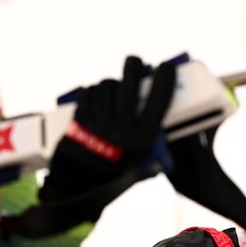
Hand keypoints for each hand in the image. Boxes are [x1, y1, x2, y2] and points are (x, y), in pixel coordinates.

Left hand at [41, 55, 178, 203]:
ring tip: (116, 89)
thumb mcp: (140, 168)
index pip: (159, 101)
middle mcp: (121, 128)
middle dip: (134, 66)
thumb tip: (164, 130)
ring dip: (114, 83)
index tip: (167, 67)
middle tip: (136, 62)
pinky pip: (91, 92)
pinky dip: (96, 91)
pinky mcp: (80, 116)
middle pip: (131, 84)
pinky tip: (99, 98)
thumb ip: (154, 151)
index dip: (165, 80)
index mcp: (141, 140)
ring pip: (109, 85)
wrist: (79, 184)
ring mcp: (99, 120)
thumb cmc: (114, 176)